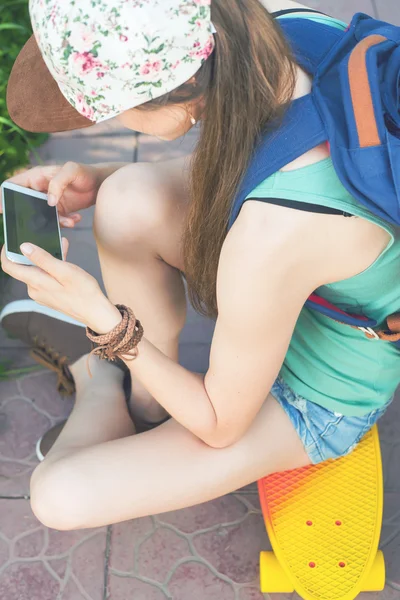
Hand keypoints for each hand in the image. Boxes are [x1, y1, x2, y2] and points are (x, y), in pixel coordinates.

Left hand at [0, 240, 121, 333]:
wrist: (96, 312)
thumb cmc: (84, 292)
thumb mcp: (64, 270)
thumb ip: (43, 258)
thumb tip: (24, 247)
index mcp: (35, 282)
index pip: (9, 266)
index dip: (5, 252)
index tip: (10, 241)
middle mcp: (34, 290)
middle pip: (25, 267)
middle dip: (35, 252)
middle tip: (49, 240)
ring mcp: (42, 294)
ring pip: (37, 271)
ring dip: (47, 259)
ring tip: (63, 248)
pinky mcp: (50, 297)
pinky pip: (45, 278)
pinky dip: (52, 268)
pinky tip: (66, 262)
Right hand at [2, 162, 101, 228]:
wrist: (101, 184)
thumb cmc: (85, 172)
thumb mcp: (72, 170)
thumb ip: (58, 183)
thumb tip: (49, 202)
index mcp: (37, 177)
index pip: (13, 185)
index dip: (4, 196)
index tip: (2, 210)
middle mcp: (40, 189)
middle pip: (24, 204)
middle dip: (30, 216)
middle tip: (38, 224)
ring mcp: (48, 201)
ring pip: (41, 216)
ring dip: (54, 222)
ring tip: (68, 220)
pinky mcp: (59, 211)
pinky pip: (55, 221)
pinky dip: (65, 223)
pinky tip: (75, 219)